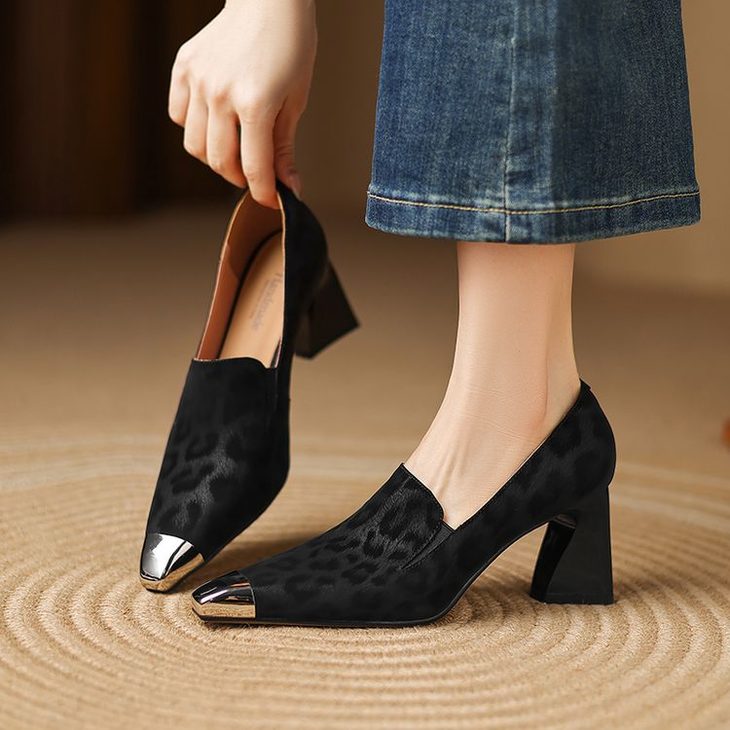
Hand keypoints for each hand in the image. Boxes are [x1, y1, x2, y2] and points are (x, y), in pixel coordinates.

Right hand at [168, 0, 316, 207]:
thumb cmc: (290, 46)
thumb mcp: (296, 99)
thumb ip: (284, 146)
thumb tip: (289, 187)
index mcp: (255, 103)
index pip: (254, 167)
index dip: (263, 192)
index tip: (270, 201)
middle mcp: (220, 93)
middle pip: (220, 161)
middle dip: (239, 178)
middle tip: (254, 175)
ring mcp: (198, 80)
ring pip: (194, 145)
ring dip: (215, 158)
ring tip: (234, 150)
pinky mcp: (184, 68)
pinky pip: (178, 115)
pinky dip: (193, 129)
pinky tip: (214, 123)